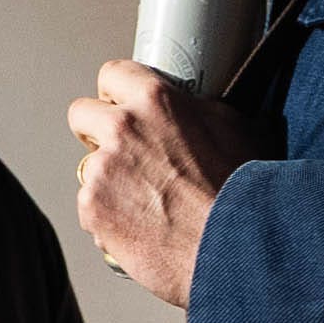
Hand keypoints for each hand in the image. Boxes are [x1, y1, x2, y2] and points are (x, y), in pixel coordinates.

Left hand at [67, 59, 241, 309]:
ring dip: (107, 181)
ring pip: (88, 166)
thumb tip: (196, 110)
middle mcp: (122, 128)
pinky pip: (89, 207)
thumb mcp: (235, 129)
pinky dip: (108, 218)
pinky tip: (140, 227)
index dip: (117, 93)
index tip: (120, 106)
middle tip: (121, 154)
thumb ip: (201, 111)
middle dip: (96, 132)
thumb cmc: (241, 193)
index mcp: (155, 100)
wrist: (234, 248)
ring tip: (145, 203)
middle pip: (82, 115)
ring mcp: (102, 169)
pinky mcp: (92, 208)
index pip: (113, 74)